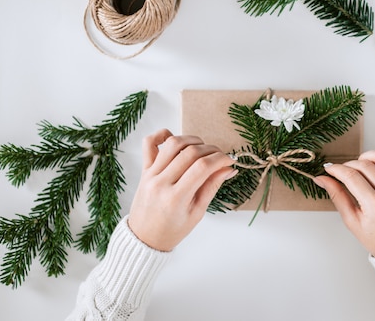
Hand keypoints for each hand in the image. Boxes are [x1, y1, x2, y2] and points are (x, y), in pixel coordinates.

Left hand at [128, 129, 237, 250]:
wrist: (144, 239)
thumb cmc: (172, 230)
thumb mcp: (197, 213)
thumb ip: (212, 187)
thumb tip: (229, 169)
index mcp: (176, 198)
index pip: (202, 167)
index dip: (220, 159)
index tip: (230, 161)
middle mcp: (161, 183)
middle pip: (190, 153)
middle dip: (211, 150)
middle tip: (220, 157)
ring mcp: (150, 174)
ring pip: (173, 144)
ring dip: (192, 140)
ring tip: (202, 149)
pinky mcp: (144, 170)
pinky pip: (149, 143)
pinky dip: (162, 134)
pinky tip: (174, 138)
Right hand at [314, 149, 374, 257]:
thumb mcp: (352, 221)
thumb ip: (337, 196)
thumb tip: (321, 178)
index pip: (351, 176)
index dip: (336, 169)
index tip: (329, 169)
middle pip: (366, 165)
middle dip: (349, 164)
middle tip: (344, 171)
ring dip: (369, 156)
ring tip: (363, 165)